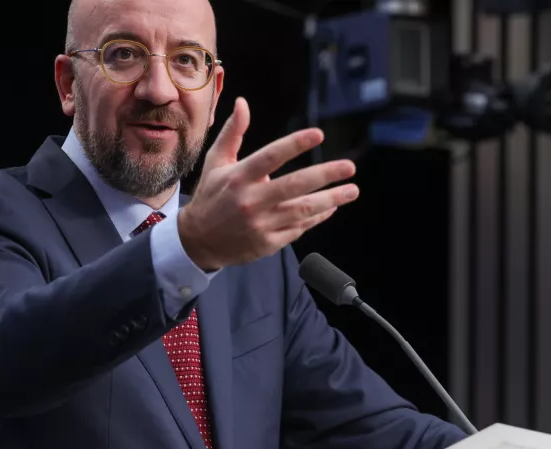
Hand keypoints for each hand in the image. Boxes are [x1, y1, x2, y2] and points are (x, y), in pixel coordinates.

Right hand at [178, 97, 358, 270]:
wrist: (198, 241)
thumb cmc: (211, 195)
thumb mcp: (216, 162)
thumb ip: (232, 132)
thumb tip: (242, 103)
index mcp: (239, 177)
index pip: (270, 157)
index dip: (295, 144)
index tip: (318, 134)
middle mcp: (251, 200)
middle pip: (294, 185)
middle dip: (326, 175)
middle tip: (349, 167)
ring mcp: (261, 224)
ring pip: (302, 210)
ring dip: (331, 200)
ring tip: (351, 190)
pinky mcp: (268, 243)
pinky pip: (299, 228)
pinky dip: (318, 217)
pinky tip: (332, 207)